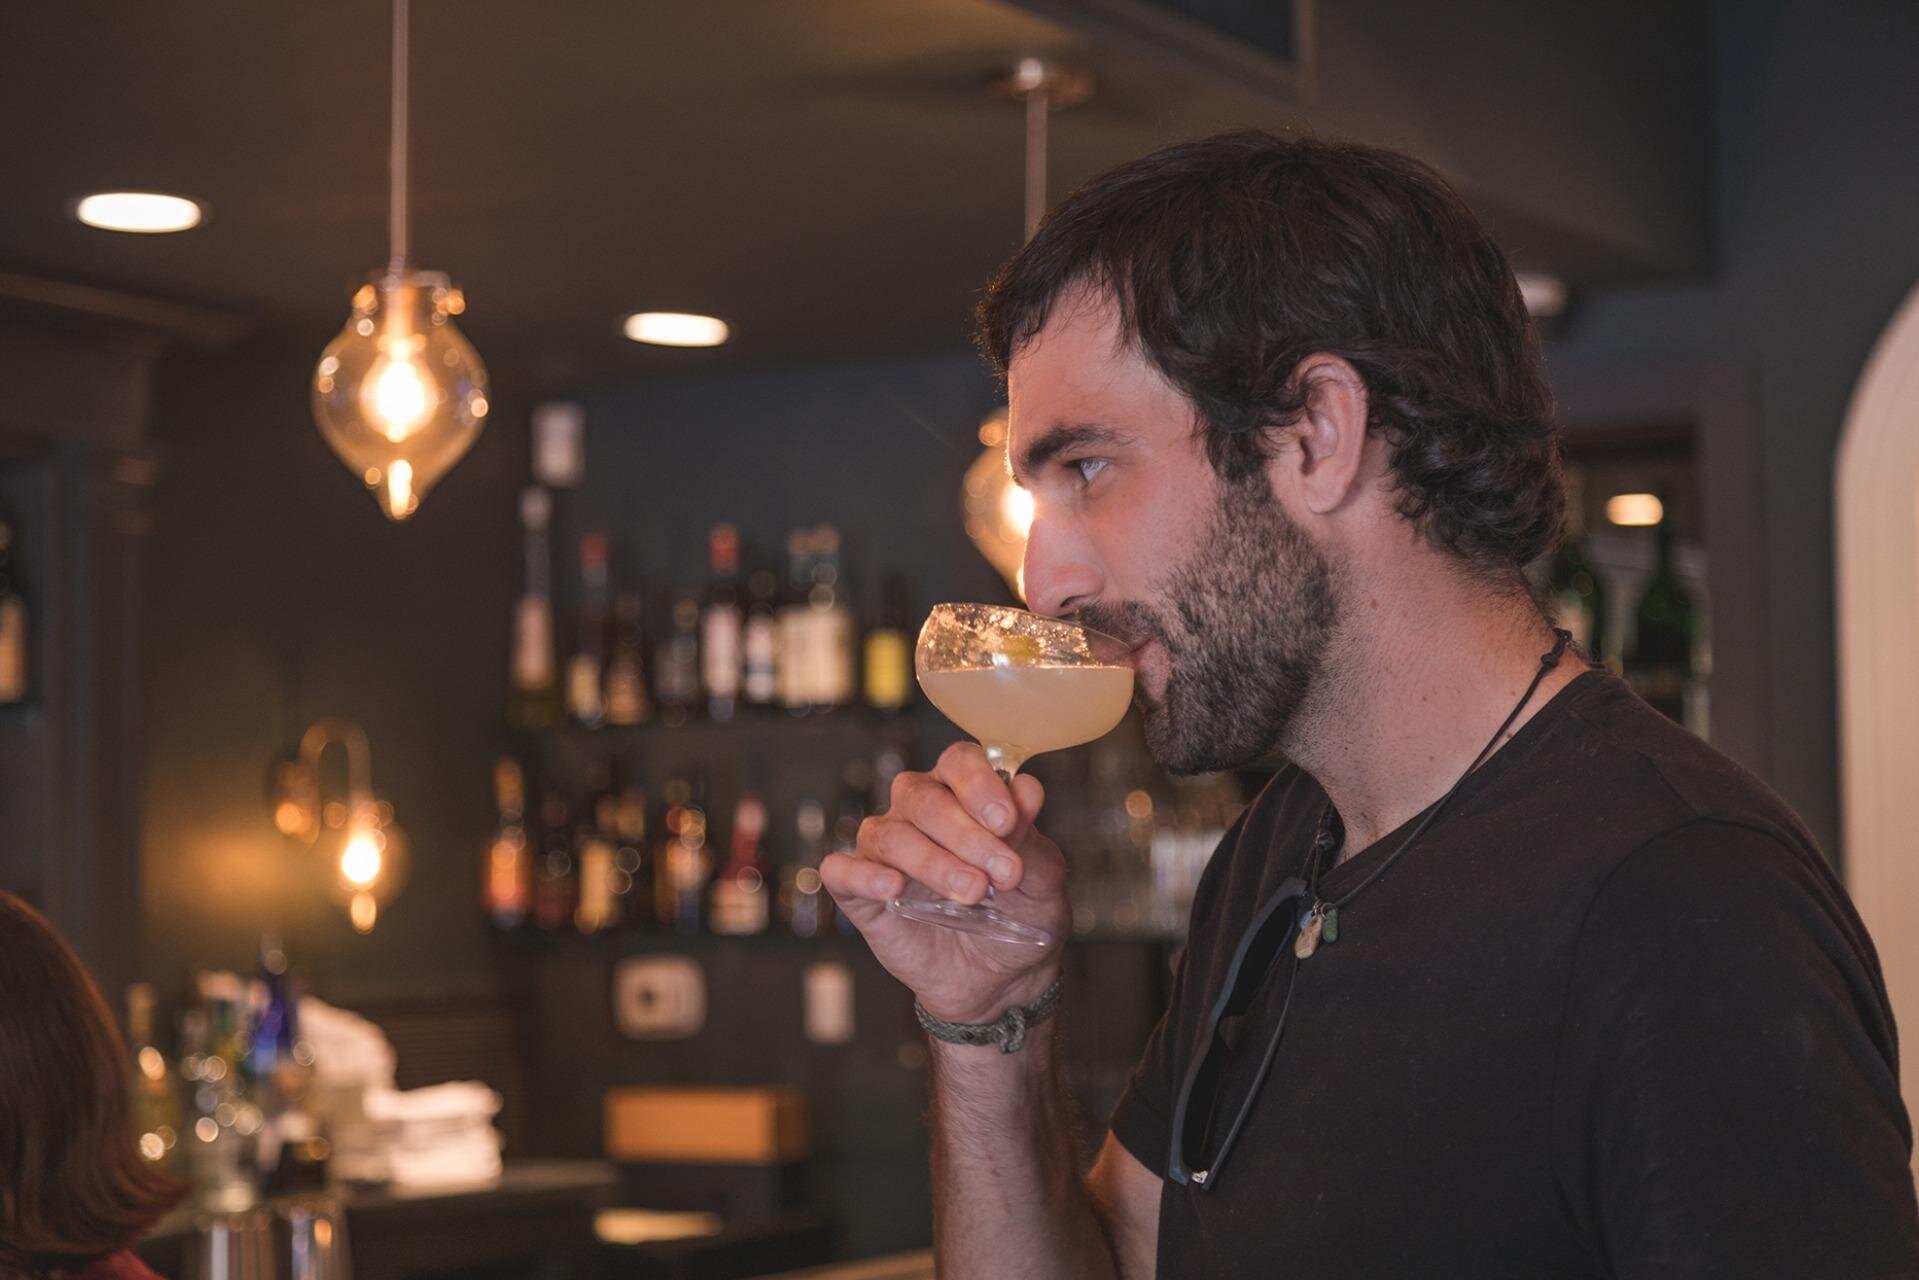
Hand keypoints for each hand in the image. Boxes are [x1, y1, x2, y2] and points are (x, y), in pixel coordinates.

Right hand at [821, 742, 1068, 1023]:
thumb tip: (1026, 788)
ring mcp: (886, 851)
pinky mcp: (860, 892)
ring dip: (932, 862)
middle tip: (1003, 874)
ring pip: (889, 834)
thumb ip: (1029, 836)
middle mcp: (918, 812)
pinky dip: (864, 875)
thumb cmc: (1022, 915)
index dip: (978, 783)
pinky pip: (841, 870)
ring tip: (973, 894)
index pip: (959, 762)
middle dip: (964, 834)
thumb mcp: (1041, 878)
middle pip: (922, 796)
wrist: (1002, 979)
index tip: (1006, 820)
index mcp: (963, 793)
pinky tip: (893, 887)